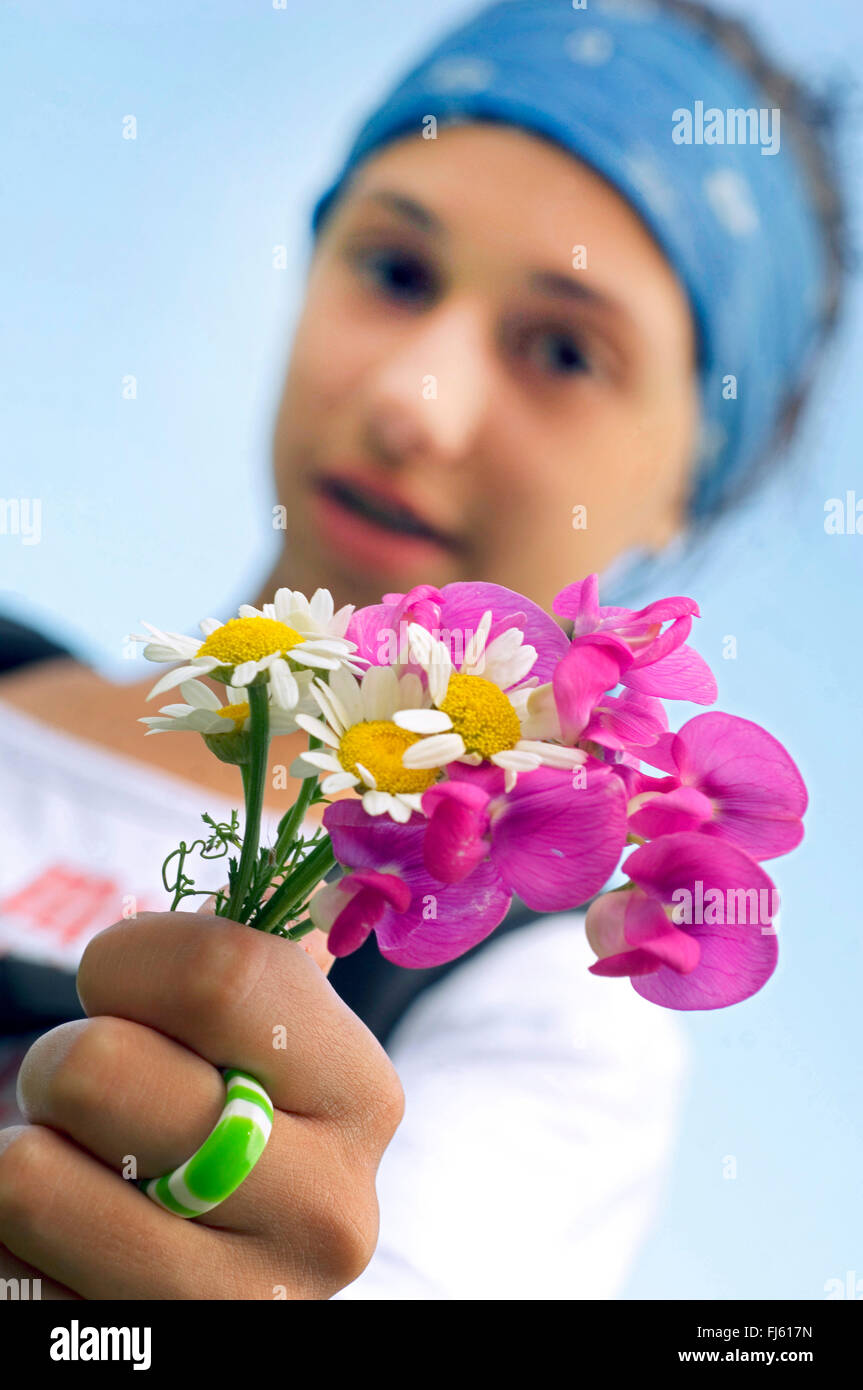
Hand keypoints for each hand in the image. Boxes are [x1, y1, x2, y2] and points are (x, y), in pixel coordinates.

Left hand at [0, 909, 403, 1298]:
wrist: (237, 1278)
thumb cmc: (240, 1115)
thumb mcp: (272, 1036)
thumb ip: (250, 964)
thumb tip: (252, 885)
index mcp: (363, 1095)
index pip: (216, 971)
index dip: (126, 958)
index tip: (118, 979)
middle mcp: (326, 1211)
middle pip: (99, 1068)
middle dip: (64, 1058)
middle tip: (96, 1089)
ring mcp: (235, 1306)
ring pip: (25, 1177)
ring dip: (31, 1153)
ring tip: (89, 1167)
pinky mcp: (154, 1355)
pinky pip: (5, 1259)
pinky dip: (15, 1235)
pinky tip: (78, 1238)